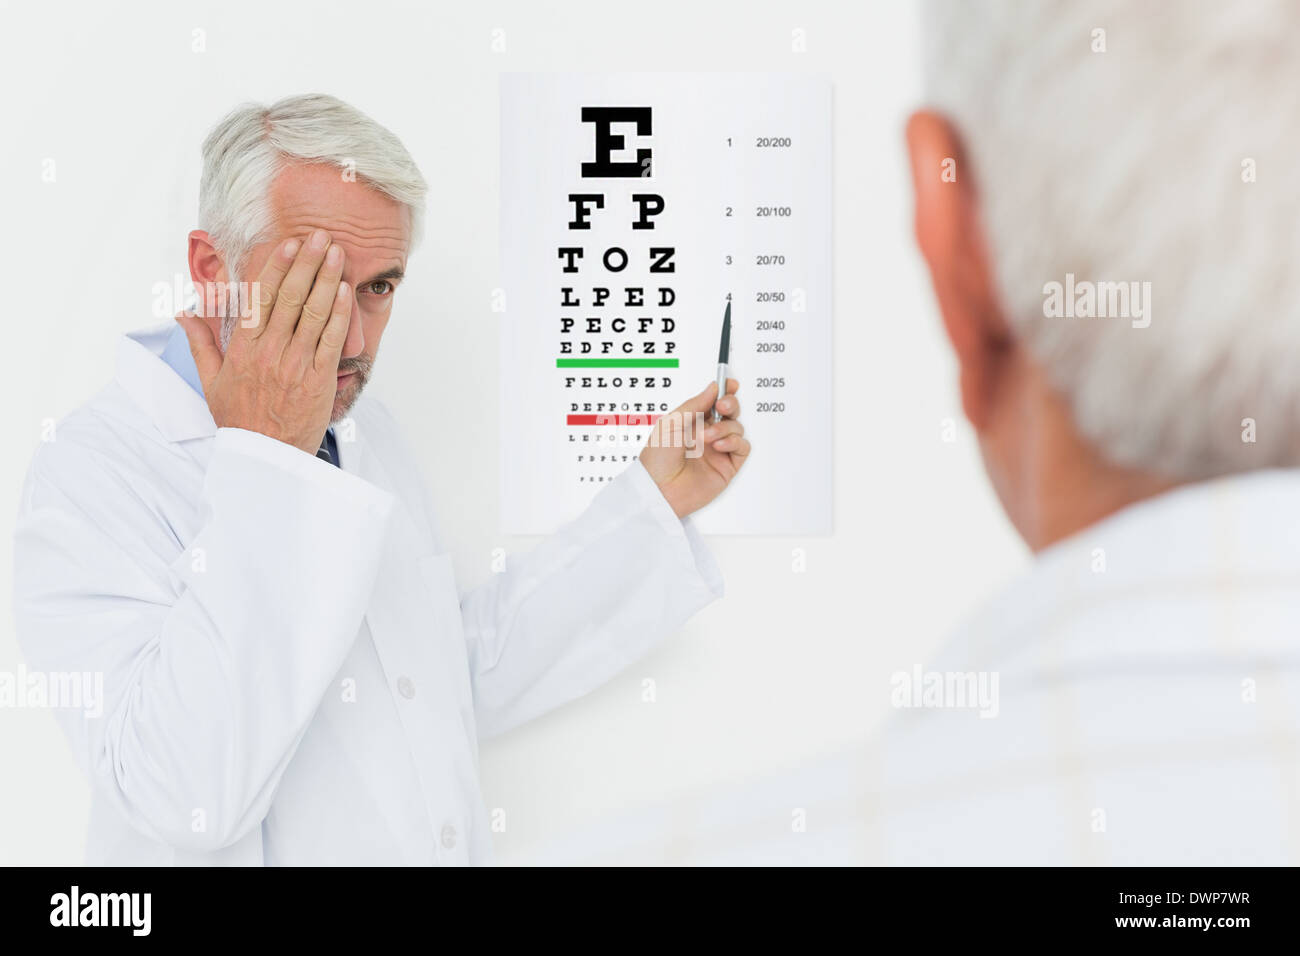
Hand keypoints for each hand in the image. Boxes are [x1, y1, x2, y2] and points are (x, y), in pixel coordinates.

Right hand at [176, 230, 350, 455]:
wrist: (264, 457)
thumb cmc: (239, 418)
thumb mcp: (210, 381)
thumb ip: (199, 343)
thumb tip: (183, 312)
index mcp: (242, 348)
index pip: (260, 297)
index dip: (277, 267)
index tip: (289, 244)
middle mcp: (268, 351)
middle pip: (290, 297)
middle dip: (307, 262)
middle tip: (321, 236)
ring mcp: (295, 364)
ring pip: (313, 313)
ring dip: (327, 279)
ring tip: (337, 253)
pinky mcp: (318, 379)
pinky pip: (330, 340)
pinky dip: (339, 313)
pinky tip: (344, 291)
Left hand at [639, 378, 748, 518]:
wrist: (658, 489)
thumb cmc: (657, 459)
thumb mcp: (671, 423)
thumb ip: (695, 404)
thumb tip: (713, 388)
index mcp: (691, 422)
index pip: (713, 402)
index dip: (724, 391)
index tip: (730, 383)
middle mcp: (706, 434)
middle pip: (729, 412)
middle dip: (730, 404)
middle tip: (722, 406)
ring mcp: (717, 450)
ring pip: (737, 427)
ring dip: (725, 427)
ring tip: (708, 437)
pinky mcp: (726, 466)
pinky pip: (742, 447)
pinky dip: (735, 442)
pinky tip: (719, 446)